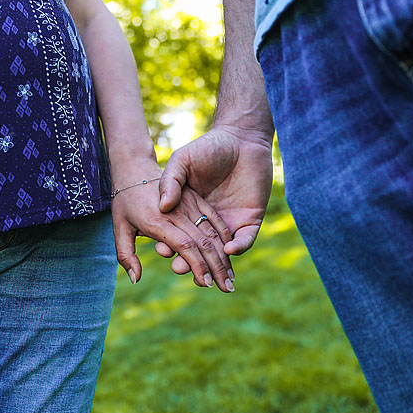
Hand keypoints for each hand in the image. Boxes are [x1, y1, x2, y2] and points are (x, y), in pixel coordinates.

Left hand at [111, 158, 235, 292]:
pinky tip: (232, 252)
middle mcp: (177, 213)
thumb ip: (126, 255)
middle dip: (217, 268)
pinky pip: (214, 218)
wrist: (135, 168)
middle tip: (228, 289)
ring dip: (224, 256)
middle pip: (203, 243)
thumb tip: (135, 280)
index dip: (197, 266)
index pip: (184, 247)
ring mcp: (189, 204)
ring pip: (212, 232)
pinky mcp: (197, 198)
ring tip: (232, 277)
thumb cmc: (124, 202)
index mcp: (158, 222)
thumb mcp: (119, 228)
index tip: (205, 284)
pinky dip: (225, 235)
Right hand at [155, 126, 272, 273]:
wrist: (241, 138)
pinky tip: (228, 250)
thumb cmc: (208, 147)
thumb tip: (163, 207)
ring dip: (213, 266)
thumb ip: (170, 180)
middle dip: (188, 264)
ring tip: (204, 275)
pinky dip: (238, 247)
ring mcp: (230, 223)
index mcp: (189, 211)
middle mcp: (208, 221)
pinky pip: (245, 240)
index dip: (169, 246)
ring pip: (221, 254)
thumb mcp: (182, 161)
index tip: (162, 250)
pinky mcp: (250, 220)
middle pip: (198, 251)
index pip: (178, 235)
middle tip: (179, 269)